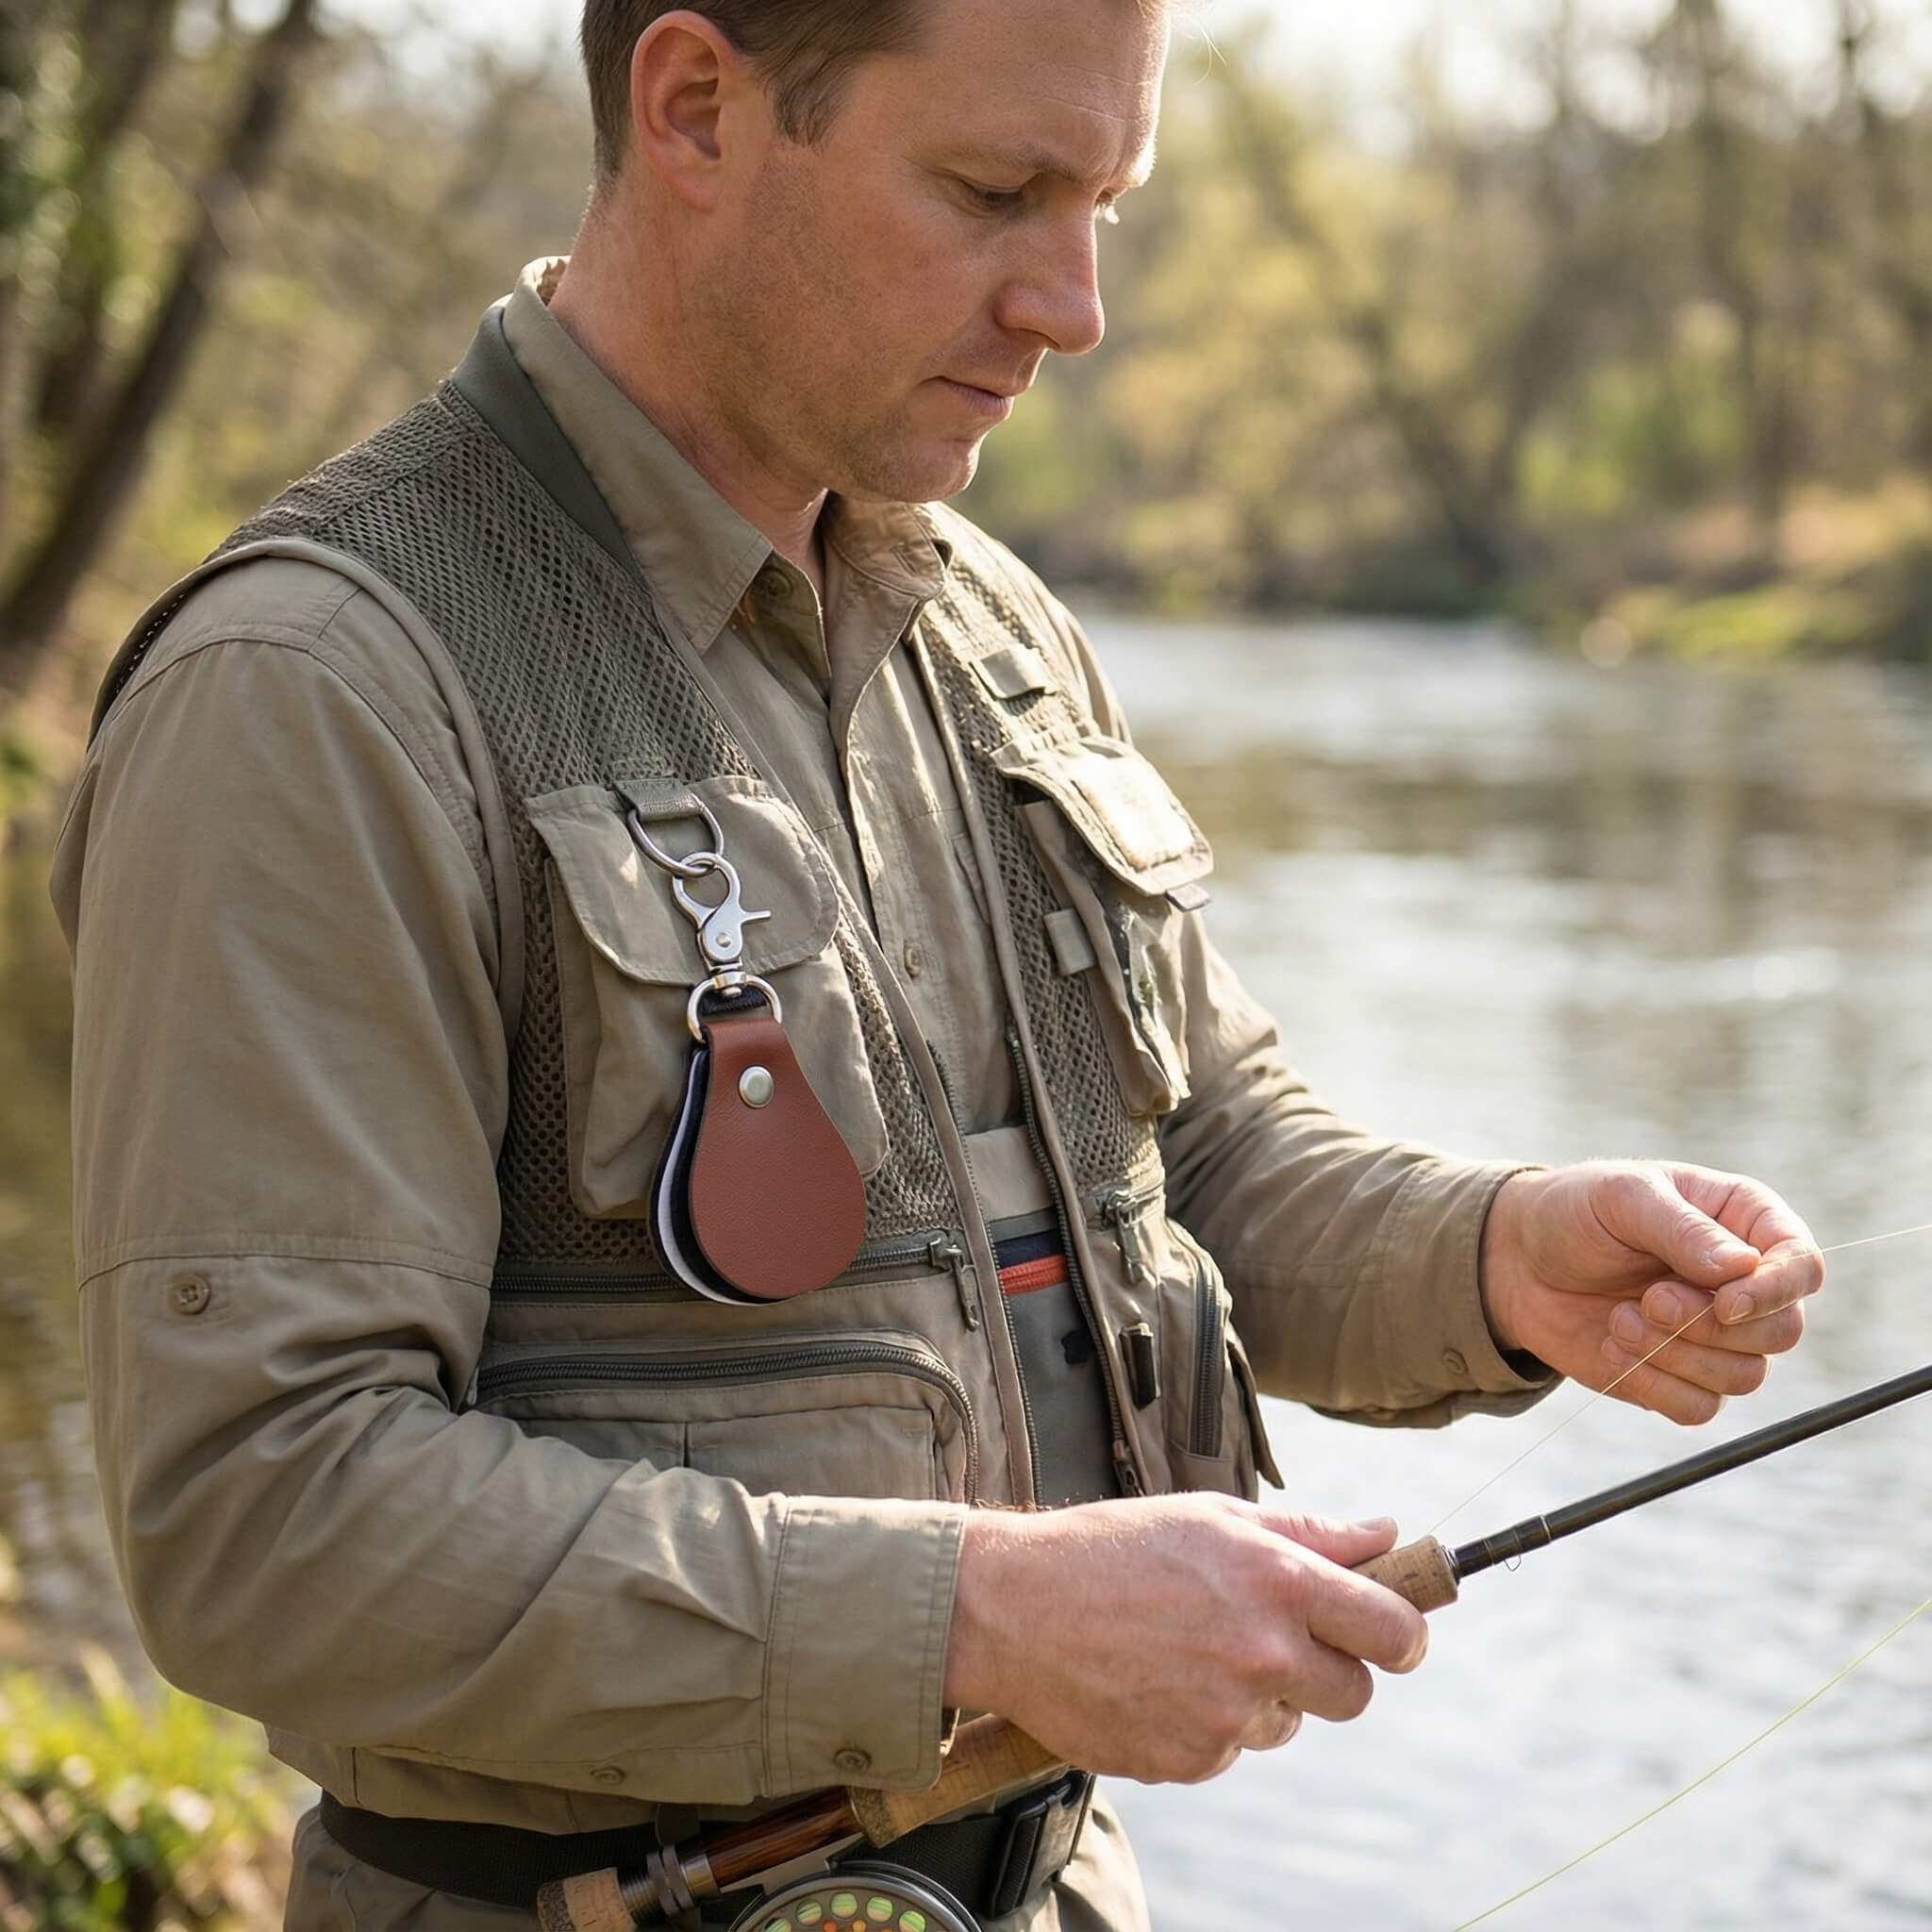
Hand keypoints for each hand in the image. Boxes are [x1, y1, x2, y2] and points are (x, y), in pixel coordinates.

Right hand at [942, 1495, 1426, 1782]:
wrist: (1013, 1609)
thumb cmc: (1112, 1547)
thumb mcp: (1211, 1517)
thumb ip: (1308, 1533)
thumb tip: (1386, 1532)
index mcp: (1277, 1581)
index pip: (1394, 1630)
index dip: (1404, 1633)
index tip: (1392, 1633)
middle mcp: (1263, 1653)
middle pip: (1355, 1693)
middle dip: (1330, 1670)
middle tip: (1278, 1640)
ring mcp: (1229, 1715)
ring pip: (1288, 1723)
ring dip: (1261, 1696)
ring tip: (1190, 1649)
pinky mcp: (1192, 1760)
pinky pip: (1231, 1749)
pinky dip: (1207, 1722)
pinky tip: (1158, 1680)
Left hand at [1481, 1162, 1823, 1424]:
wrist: (1518, 1261)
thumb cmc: (1576, 1212)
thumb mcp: (1622, 1197)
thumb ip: (1682, 1229)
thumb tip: (1742, 1268)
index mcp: (1746, 1222)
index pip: (1803, 1266)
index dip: (1776, 1292)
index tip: (1725, 1303)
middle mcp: (1744, 1283)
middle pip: (1782, 1331)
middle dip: (1711, 1326)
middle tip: (1650, 1299)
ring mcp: (1717, 1335)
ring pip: (1745, 1376)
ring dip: (1677, 1355)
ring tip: (1620, 1319)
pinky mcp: (1682, 1377)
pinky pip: (1700, 1408)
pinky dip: (1654, 1385)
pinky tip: (1612, 1346)